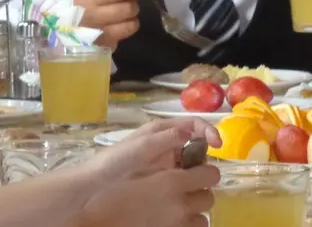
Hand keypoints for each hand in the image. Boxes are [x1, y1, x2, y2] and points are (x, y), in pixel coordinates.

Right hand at [74, 0, 142, 49]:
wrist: (75, 32)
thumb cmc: (90, 3)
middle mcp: (88, 2)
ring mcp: (96, 21)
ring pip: (126, 9)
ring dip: (134, 6)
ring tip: (130, 7)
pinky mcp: (105, 37)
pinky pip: (128, 26)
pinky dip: (133, 23)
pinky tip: (128, 21)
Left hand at [74, 118, 221, 226]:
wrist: (93, 184)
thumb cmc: (115, 161)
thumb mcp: (141, 147)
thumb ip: (166, 138)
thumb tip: (190, 132)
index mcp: (160, 129)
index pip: (192, 123)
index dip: (208, 130)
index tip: (218, 145)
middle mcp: (164, 140)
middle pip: (194, 141)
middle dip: (205, 152)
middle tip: (206, 170)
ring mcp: (162, 158)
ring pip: (189, 159)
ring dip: (198, 167)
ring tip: (199, 182)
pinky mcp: (159, 174)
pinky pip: (181, 173)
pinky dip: (189, 178)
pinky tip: (189, 189)